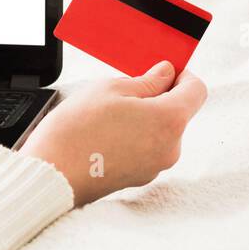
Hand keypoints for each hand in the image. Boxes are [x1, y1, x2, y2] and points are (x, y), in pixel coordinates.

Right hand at [20, 61, 206, 206]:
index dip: (182, 75)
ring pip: (161, 131)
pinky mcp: (140, 177)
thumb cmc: (77, 130)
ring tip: (109, 115)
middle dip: (158, 97)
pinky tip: (106, 134)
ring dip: (144, 118)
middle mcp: (170, 148)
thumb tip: (166, 74)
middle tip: (126, 90)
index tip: (164, 71)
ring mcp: (155, 166)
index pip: (196, 91)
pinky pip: (146, 149)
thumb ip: (147, 80)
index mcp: (169, 121)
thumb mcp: (112, 88)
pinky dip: (134, 137)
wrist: (52, 174)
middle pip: (178, 112)